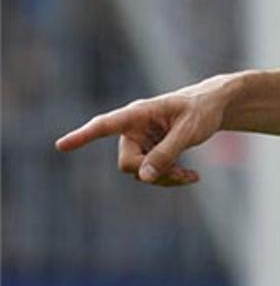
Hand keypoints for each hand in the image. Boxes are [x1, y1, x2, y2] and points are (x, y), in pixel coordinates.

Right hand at [54, 75, 236, 186]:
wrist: (212, 107)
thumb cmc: (200, 111)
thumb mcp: (189, 131)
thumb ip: (167, 152)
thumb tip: (143, 177)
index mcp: (138, 113)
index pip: (105, 125)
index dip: (83, 136)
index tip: (61, 145)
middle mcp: (133, 127)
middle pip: (127, 163)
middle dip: (152, 174)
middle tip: (183, 175)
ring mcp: (139, 141)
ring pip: (139, 173)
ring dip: (164, 178)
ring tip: (191, 176)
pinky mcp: (148, 151)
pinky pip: (149, 174)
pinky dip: (169, 177)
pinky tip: (192, 176)